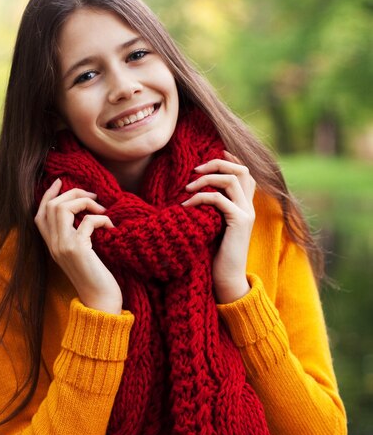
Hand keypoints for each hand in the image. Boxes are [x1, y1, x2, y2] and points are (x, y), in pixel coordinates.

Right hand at [34, 179, 122, 313]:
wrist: (101, 302)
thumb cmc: (97, 279)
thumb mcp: (83, 255)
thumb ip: (77, 237)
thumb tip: (86, 214)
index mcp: (52, 246)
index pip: (39, 214)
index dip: (48, 195)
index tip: (61, 181)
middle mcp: (53, 245)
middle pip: (51, 206)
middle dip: (73, 193)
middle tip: (93, 196)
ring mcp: (63, 247)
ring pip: (62, 209)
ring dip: (84, 202)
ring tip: (102, 209)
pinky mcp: (78, 250)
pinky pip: (86, 222)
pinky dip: (101, 219)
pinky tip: (112, 226)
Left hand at [182, 151, 255, 302]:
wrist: (227, 280)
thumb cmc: (215, 256)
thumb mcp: (213, 226)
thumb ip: (211, 210)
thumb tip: (194, 193)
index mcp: (245, 206)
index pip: (245, 173)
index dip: (230, 160)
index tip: (211, 155)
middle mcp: (249, 207)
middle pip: (242, 170)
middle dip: (217, 163)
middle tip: (194, 170)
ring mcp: (246, 214)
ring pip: (232, 180)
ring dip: (207, 179)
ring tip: (187, 187)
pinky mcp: (238, 222)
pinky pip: (219, 199)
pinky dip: (201, 197)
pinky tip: (186, 205)